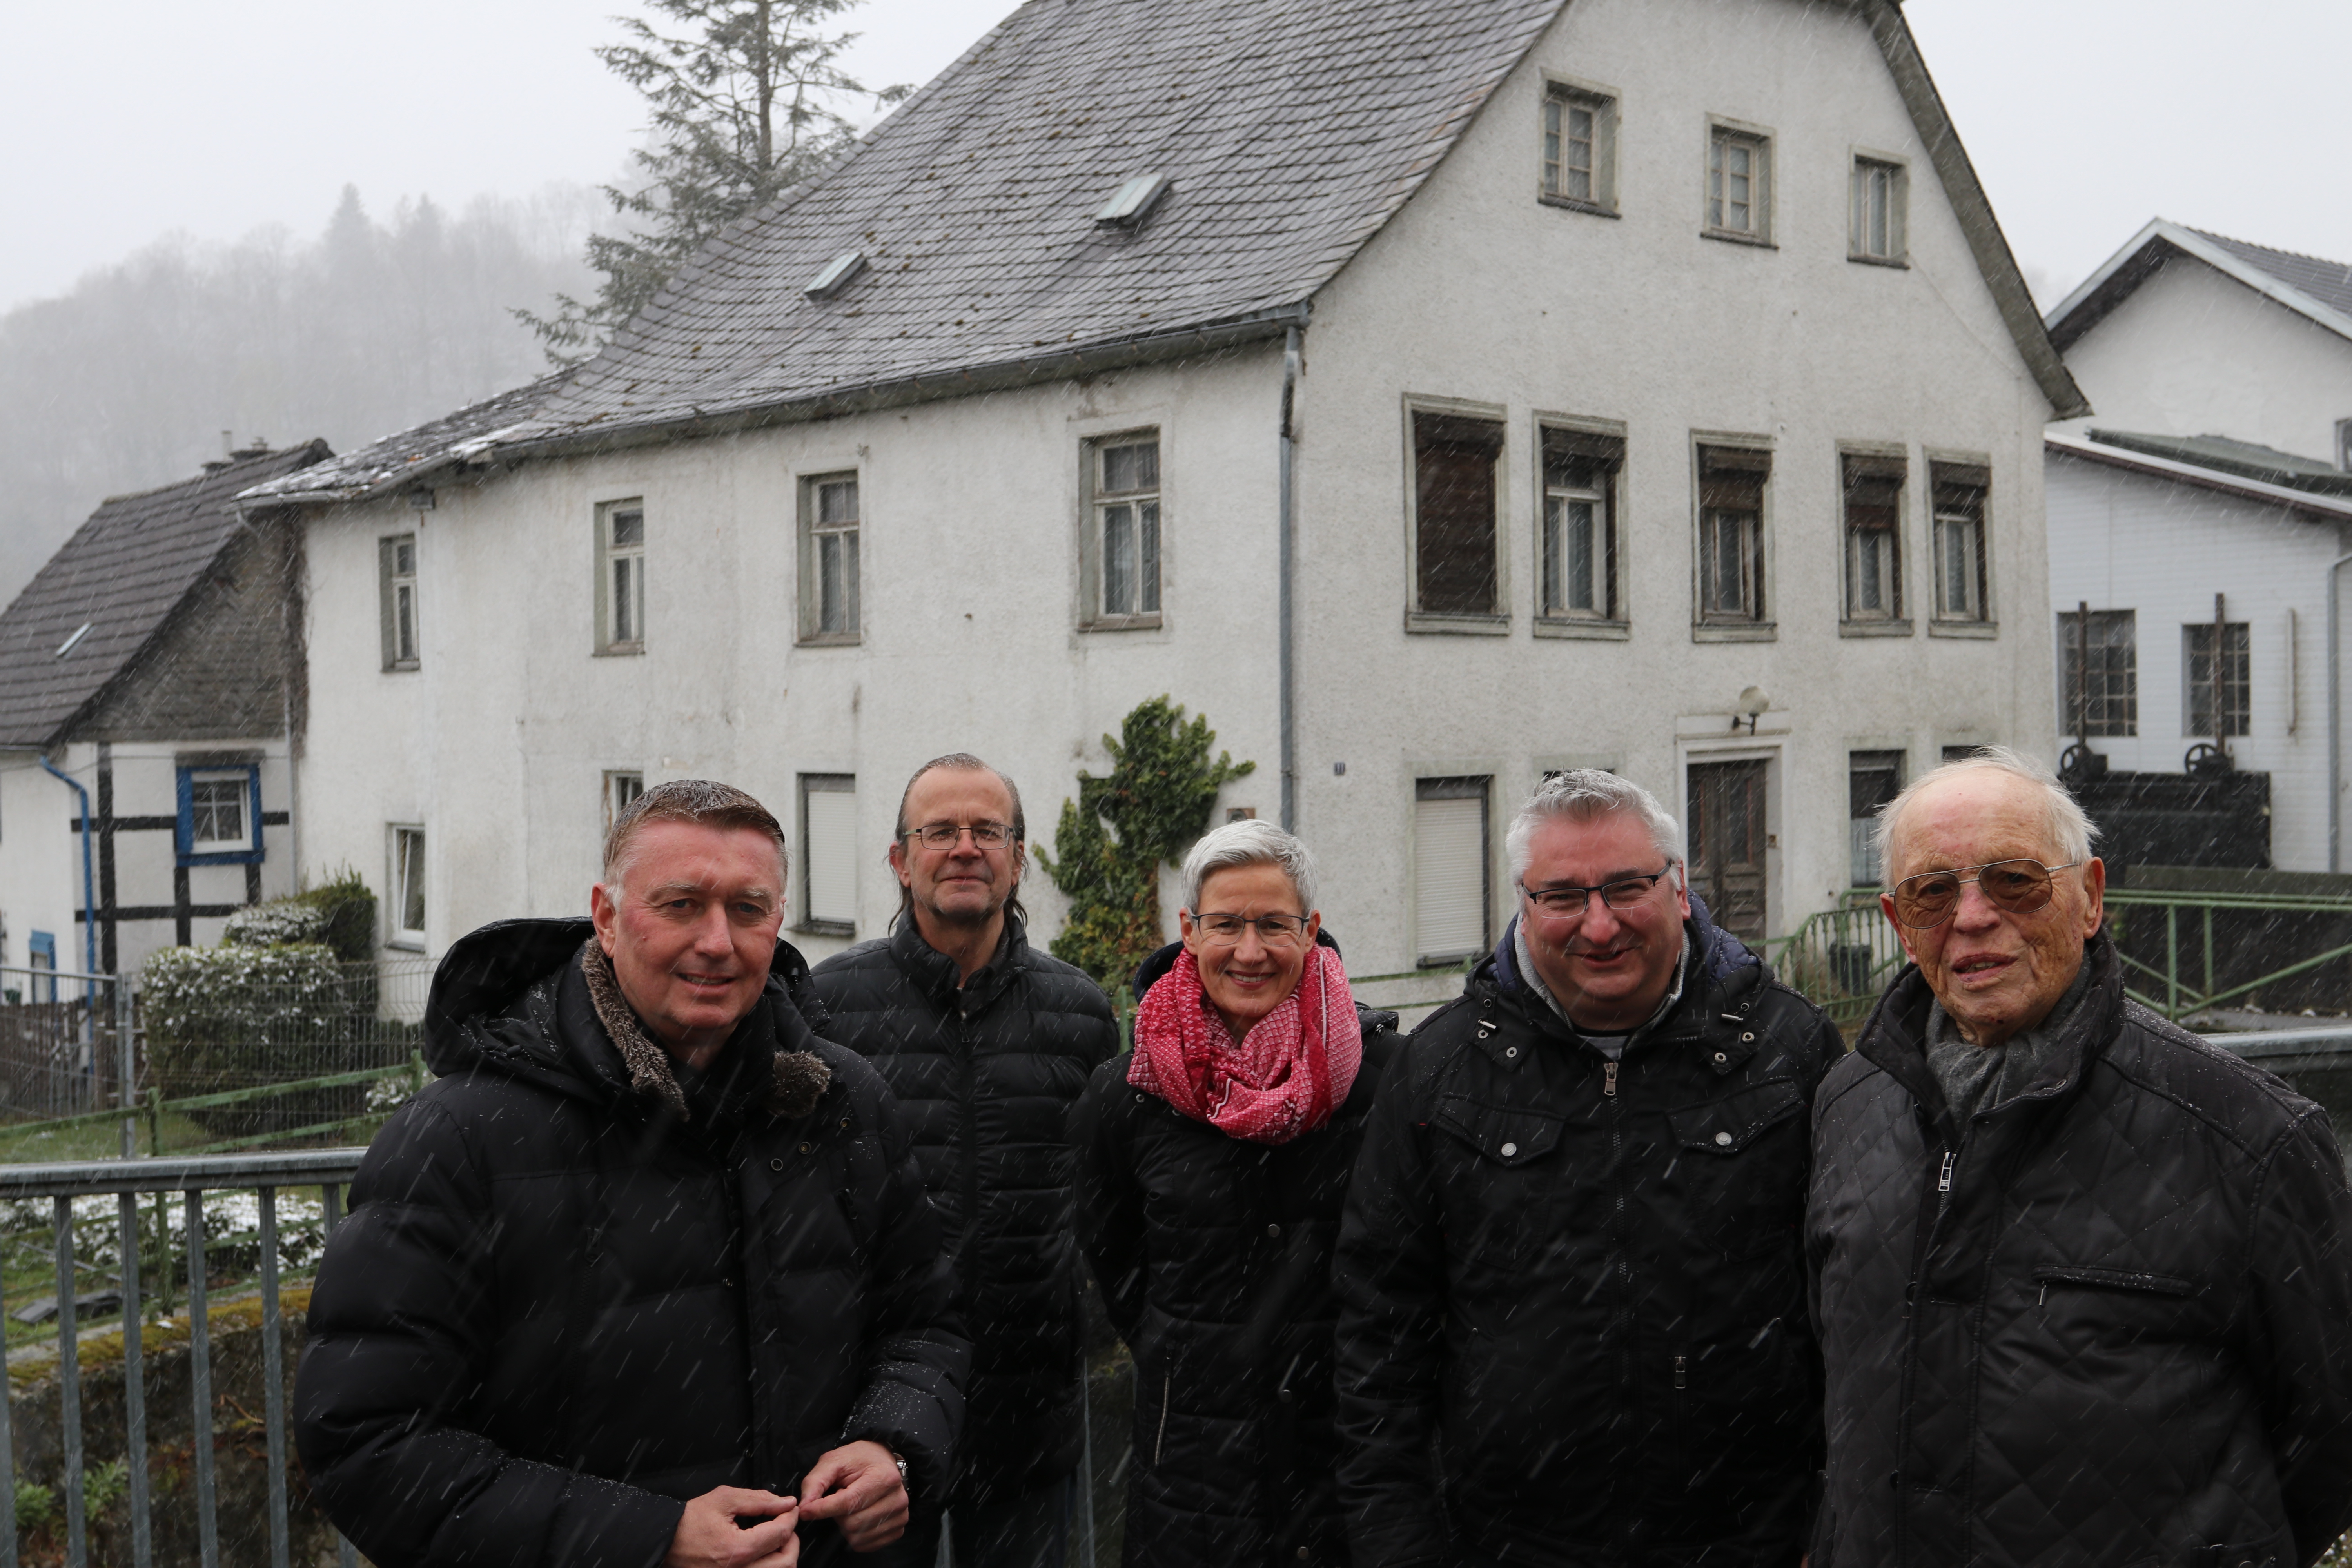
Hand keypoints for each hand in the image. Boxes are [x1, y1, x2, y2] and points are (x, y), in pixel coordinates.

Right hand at [666, 1486, 796, 1567]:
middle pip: (786, 1561)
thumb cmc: (689, 1521)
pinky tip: (763, 1551)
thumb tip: (786, 1503)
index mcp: (739, 1549)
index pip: (781, 1534)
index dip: (790, 1517)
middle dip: (792, 1540)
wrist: (665, 1541)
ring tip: (775, 1538)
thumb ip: (759, 1500)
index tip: (789, 1508)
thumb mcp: (724, 1499)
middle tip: (785, 1524)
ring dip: (783, 1554)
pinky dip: (769, 1564)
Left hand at [797, 1440, 908, 1551]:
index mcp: (884, 1477)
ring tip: (850, 1507)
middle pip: (853, 1523)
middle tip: (840, 1499)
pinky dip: (856, 1536)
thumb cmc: (857, 1461)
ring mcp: (900, 1515)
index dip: (823, 1509)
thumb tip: (804, 1508)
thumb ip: (816, 1482)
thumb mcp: (833, 1461)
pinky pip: (867, 1545)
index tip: (805, 1511)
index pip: (849, 1502)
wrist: (882, 1461)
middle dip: (837, 1515)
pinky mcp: (898, 1529)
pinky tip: (858, 1517)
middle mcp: (897, 1498)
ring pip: (859, 1537)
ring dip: (845, 1526)